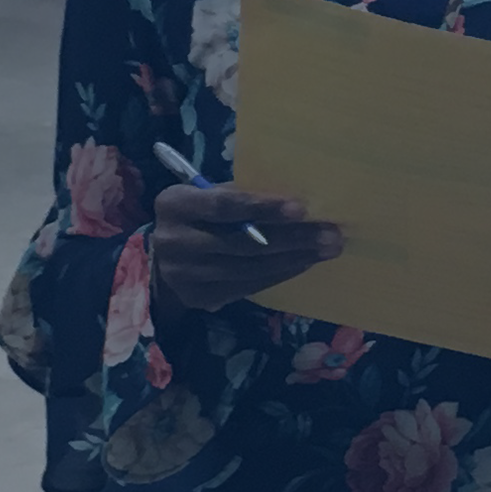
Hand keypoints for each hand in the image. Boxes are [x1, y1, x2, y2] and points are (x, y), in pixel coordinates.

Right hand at [152, 184, 344, 309]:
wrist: (159, 260)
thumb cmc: (195, 216)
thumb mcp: (205, 195)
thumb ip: (238, 194)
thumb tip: (293, 196)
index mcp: (175, 204)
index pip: (224, 205)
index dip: (263, 207)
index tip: (301, 208)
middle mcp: (175, 240)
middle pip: (242, 242)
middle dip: (292, 238)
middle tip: (331, 234)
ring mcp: (186, 274)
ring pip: (249, 268)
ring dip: (294, 259)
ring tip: (326, 249)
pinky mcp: (200, 297)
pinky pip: (248, 286)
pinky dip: (280, 274)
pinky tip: (303, 263)